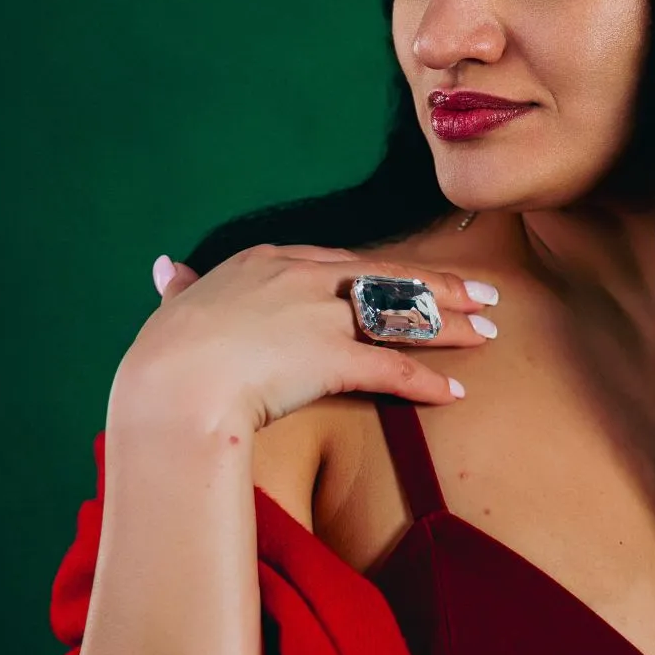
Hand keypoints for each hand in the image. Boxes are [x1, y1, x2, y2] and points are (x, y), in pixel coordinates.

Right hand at [115, 241, 500, 431]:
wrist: (172, 384)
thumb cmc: (165, 355)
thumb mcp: (173, 309)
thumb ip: (181, 289)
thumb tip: (167, 270)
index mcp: (266, 261)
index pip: (340, 262)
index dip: (383, 272)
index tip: (411, 278)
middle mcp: (303, 279)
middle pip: (388, 278)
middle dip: (442, 286)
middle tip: (484, 293)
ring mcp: (322, 315)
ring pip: (403, 315)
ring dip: (453, 325)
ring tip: (490, 332)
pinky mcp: (334, 358)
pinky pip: (394, 369)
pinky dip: (428, 381)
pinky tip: (455, 392)